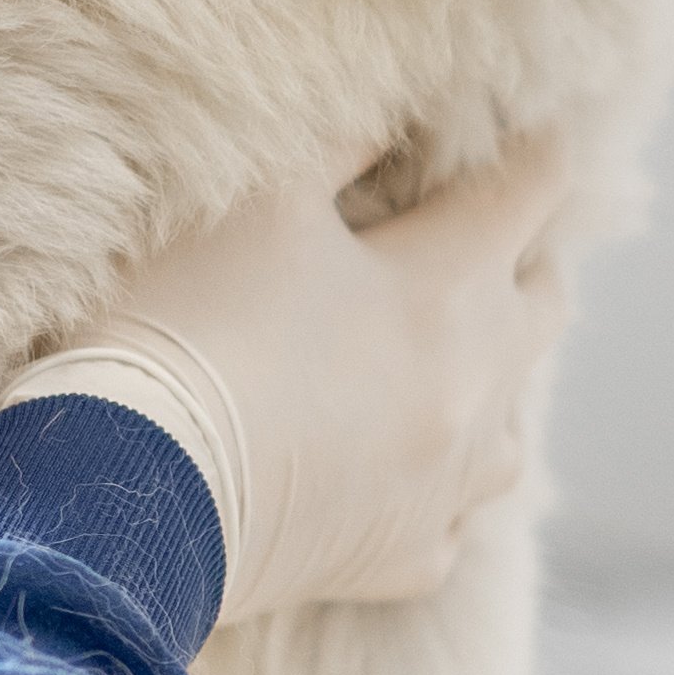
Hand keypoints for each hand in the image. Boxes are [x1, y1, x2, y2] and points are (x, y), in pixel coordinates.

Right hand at [12, 137, 567, 618]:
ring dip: (492, 386)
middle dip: (527, 265)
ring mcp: (444, 483)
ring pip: (512, 430)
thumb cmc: (184, 326)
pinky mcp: (400, 558)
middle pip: (546, 308)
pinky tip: (395, 479)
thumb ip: (337, 144)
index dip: (534, 154)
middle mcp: (475, 387)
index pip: (530, 192)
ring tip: (449, 366)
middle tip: (493, 244)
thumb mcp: (254, 203)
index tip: (533, 136)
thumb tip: (393, 116)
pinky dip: (428, 493)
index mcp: (447, 286)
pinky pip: (443, 525)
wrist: (128, 494)